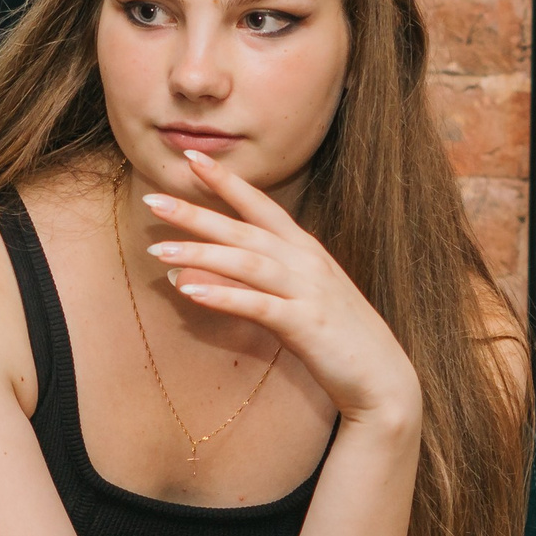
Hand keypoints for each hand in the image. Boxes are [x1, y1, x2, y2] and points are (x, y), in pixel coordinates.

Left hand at [141, 149, 421, 427]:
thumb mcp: (290, 301)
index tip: (190, 157)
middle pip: (244, 230)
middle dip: (198, 212)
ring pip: (247, 263)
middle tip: (154, 198)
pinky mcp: (306, 325)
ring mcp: (308, 291)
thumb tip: (188, 274)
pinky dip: (224, 296)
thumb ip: (244, 284)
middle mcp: (306, 262)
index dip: (226, 181)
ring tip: (159, 250)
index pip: (260, 206)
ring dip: (201, 254)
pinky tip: (191, 294)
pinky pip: (259, 306)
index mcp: (304, 249)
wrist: (381, 378)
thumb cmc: (333, 337)